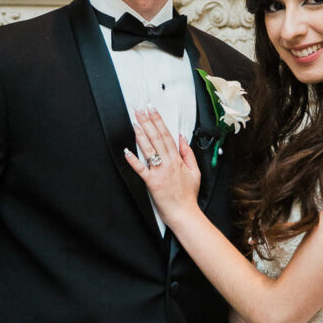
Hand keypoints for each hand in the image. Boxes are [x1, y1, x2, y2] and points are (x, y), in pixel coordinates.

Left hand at [125, 107, 200, 226]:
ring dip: (141, 135)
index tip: (152, 110)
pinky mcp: (151, 182)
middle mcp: (168, 163)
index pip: (167, 135)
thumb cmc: (188, 195)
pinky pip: (141, 169)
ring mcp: (159, 172)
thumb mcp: (195, 171)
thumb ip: (188, 153)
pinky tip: (127, 151)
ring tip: (134, 122)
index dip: (158, 121)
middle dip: (147, 122)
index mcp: (177, 160)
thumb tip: (183, 138)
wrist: (184, 213)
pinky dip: (133, 160)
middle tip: (139, 109)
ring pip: (149, 149)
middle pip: (157, 138)